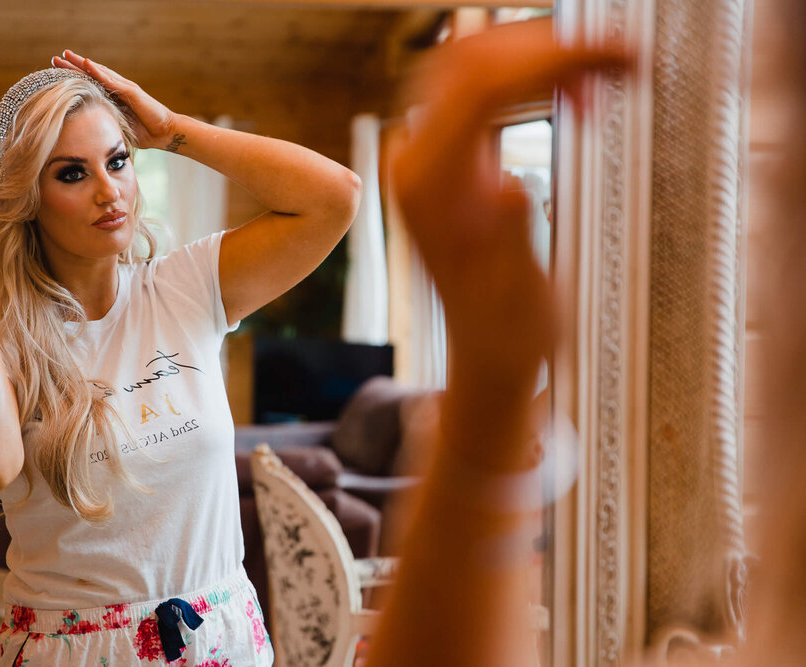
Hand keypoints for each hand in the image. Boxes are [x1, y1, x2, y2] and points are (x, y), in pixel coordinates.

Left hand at [52, 50, 177, 149]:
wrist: (165, 133)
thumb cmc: (144, 133)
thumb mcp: (117, 127)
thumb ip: (104, 123)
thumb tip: (86, 134)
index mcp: (113, 98)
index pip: (90, 84)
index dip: (74, 78)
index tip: (55, 74)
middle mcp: (117, 89)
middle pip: (92, 74)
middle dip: (73, 66)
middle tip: (55, 58)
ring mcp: (125, 88)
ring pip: (100, 72)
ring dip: (82, 64)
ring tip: (67, 55)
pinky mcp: (132, 92)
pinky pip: (113, 81)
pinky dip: (99, 72)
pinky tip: (87, 64)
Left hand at [389, 18, 628, 381]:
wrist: (486, 351)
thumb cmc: (504, 333)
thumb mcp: (515, 296)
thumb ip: (509, 237)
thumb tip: (512, 186)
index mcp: (429, 189)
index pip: (478, 90)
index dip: (548, 61)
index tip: (611, 58)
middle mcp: (417, 164)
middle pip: (469, 61)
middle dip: (543, 47)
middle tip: (616, 59)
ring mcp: (428, 157)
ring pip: (473, 66)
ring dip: (537, 57)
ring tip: (602, 76)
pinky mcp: (449, 158)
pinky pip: (482, 90)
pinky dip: (530, 78)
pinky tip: (575, 96)